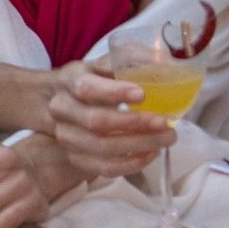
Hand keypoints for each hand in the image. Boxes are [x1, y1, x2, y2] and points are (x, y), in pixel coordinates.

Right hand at [44, 59, 172, 179]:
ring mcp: (67, 136)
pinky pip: (104, 167)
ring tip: (166, 138)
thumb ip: (133, 60)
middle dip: (134, 123)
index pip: (86, 88)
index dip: (114, 92)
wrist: (68, 102)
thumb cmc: (97, 79)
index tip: (142, 95)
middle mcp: (62, 109)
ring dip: (139, 145)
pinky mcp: (76, 157)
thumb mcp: (108, 62)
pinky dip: (131, 163)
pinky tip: (151, 153)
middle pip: (96, 122)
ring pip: (102, 148)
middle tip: (164, 122)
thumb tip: (165, 65)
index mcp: (70, 79)